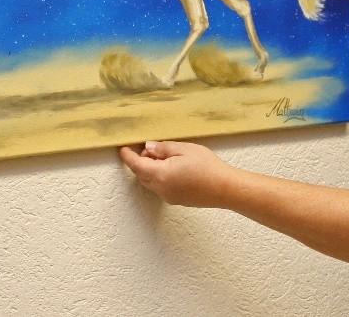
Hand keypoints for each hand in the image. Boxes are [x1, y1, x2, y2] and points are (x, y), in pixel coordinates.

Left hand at [119, 141, 234, 207]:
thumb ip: (163, 148)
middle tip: (150, 149)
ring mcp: (169, 197)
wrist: (225, 188)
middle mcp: (161, 189)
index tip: (123, 148)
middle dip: (140, 162)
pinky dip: (160, 177)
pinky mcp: (177, 200)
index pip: (137, 165)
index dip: (128, 156)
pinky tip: (173, 168)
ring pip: (151, 182)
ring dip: (150, 170)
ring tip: (165, 156)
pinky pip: (161, 188)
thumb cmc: (208, 167)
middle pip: (141, 175)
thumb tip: (149, 148)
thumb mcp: (185, 149)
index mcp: (161, 174)